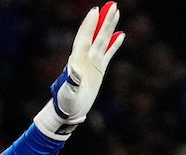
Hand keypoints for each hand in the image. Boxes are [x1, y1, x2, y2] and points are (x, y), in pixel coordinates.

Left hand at [33, 2, 124, 139]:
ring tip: (115, 12)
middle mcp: (85, 58)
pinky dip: (114, 44)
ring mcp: (92, 63)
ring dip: (108, 27)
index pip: (84, 38)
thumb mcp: (67, 93)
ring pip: (102, 41)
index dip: (89, 25)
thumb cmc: (65, 103)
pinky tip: (120, 34)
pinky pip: (108, 53)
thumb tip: (74, 68)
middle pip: (95, 35)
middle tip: (112, 4)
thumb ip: (71, 81)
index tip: (95, 11)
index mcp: (77, 60)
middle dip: (103, 20)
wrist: (69, 112)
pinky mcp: (99, 70)